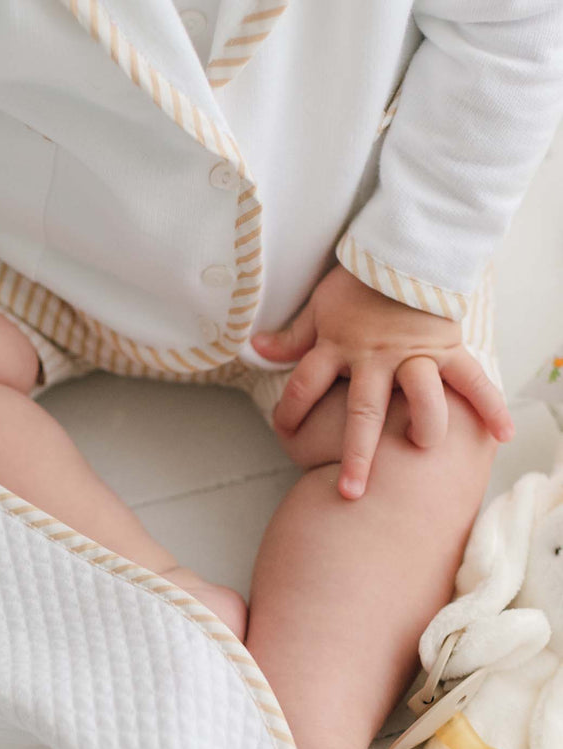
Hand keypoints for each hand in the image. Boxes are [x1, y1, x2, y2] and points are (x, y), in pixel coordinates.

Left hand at [250, 264, 513, 499]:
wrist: (405, 246)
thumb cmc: (358, 281)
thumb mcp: (319, 307)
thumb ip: (293, 336)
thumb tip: (256, 349)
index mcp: (338, 347)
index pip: (305, 386)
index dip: (290, 412)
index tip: (281, 433)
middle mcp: (375, 357)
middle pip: (362, 411)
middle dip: (357, 454)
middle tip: (351, 493)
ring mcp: (413, 354)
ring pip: (420, 397)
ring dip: (424, 427)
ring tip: (421, 452)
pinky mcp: (447, 347)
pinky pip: (470, 378)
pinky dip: (488, 405)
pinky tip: (501, 434)